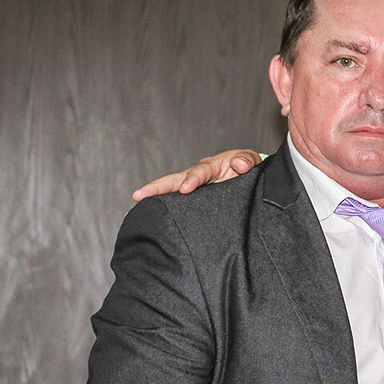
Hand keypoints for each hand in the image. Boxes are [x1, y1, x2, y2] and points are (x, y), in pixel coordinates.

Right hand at [132, 149, 261, 200]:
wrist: (248, 177)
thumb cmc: (246, 167)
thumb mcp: (250, 160)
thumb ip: (246, 160)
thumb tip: (238, 166)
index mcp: (210, 167)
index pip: (199, 172)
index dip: (192, 179)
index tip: (185, 189)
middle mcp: (196, 176)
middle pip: (172, 180)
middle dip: (155, 188)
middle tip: (138, 196)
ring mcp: (192, 188)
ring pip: (170, 193)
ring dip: (152, 201)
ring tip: (133, 213)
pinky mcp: (192, 201)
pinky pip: (175, 205)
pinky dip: (161, 211)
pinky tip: (147, 222)